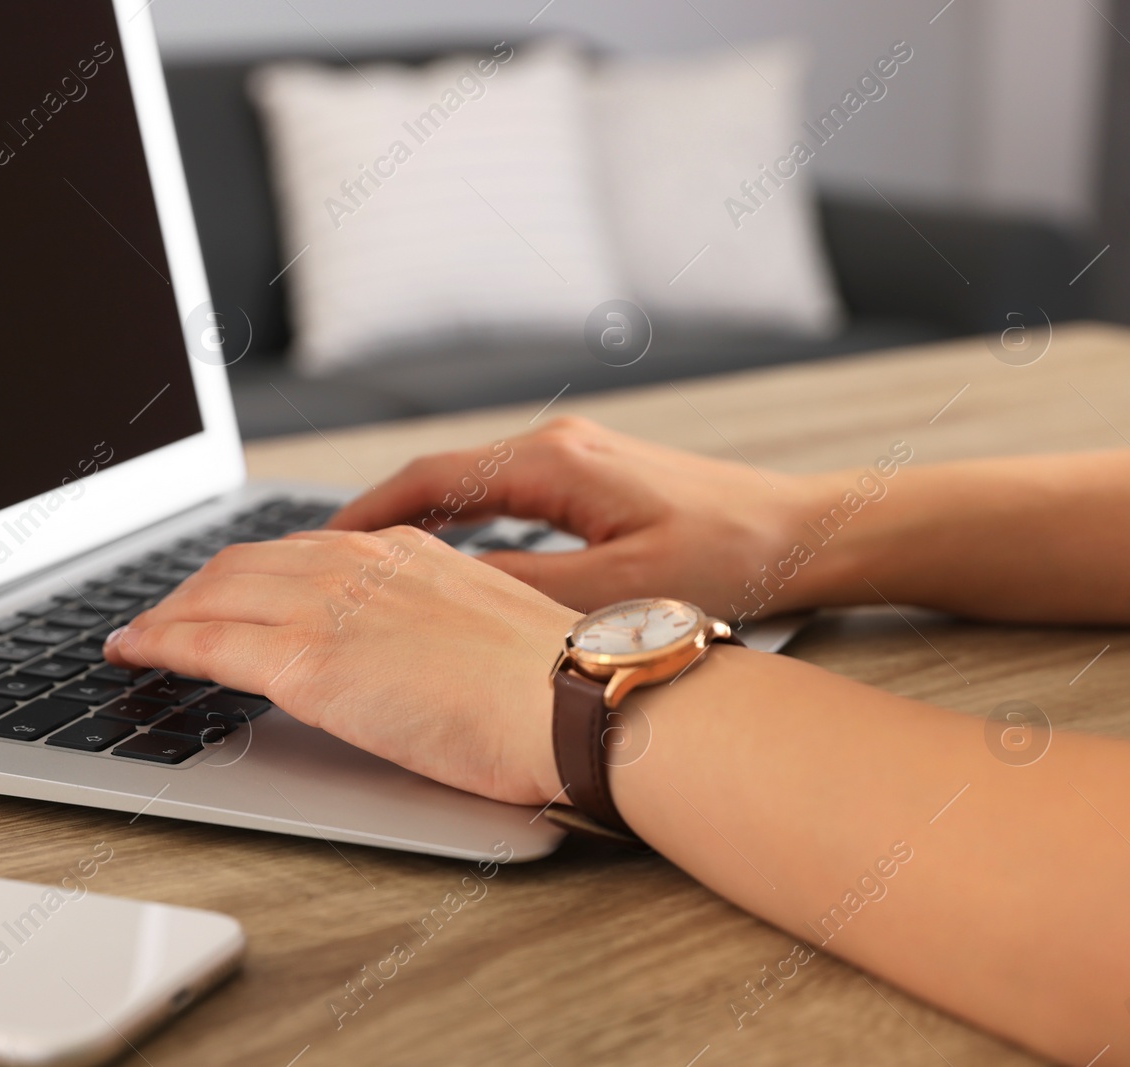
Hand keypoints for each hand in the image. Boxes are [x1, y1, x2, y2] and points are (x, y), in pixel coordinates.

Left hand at [104, 527, 579, 805]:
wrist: (573, 699)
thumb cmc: (552, 683)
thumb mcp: (483, 625)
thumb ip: (429, 623)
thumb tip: (400, 650)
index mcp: (403, 551)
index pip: (300, 550)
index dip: (250, 572)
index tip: (228, 591)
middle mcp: (358, 562)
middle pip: (244, 561)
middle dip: (195, 588)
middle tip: (166, 614)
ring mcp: (327, 606)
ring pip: (215, 592)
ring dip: (168, 611)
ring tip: (141, 633)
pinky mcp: (307, 660)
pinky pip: (206, 641)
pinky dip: (160, 641)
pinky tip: (135, 651)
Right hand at [327, 416, 811, 620]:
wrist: (811, 532)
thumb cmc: (734, 558)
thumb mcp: (619, 588)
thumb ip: (525, 587)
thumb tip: (443, 589)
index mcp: (556, 462)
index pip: (431, 479)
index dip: (367, 515)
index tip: (318, 549)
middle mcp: (559, 446)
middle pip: (441, 476)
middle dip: (379, 518)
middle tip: (325, 563)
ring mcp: (577, 458)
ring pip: (472, 486)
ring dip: (420, 522)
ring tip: (372, 568)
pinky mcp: (595, 478)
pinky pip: (505, 497)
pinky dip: (465, 525)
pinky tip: (450, 561)